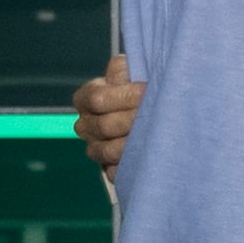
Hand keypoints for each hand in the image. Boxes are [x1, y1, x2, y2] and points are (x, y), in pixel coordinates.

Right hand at [74, 56, 145, 179]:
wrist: (157, 111)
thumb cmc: (143, 86)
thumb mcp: (132, 70)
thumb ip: (125, 70)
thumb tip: (124, 76)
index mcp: (87, 98)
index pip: (96, 99)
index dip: (123, 96)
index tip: (147, 91)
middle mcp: (86, 125)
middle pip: (103, 126)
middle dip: (133, 119)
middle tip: (156, 115)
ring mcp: (95, 148)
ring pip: (106, 151)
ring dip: (132, 144)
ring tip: (155, 136)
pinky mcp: (109, 168)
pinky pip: (113, 172)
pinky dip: (129, 166)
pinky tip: (146, 158)